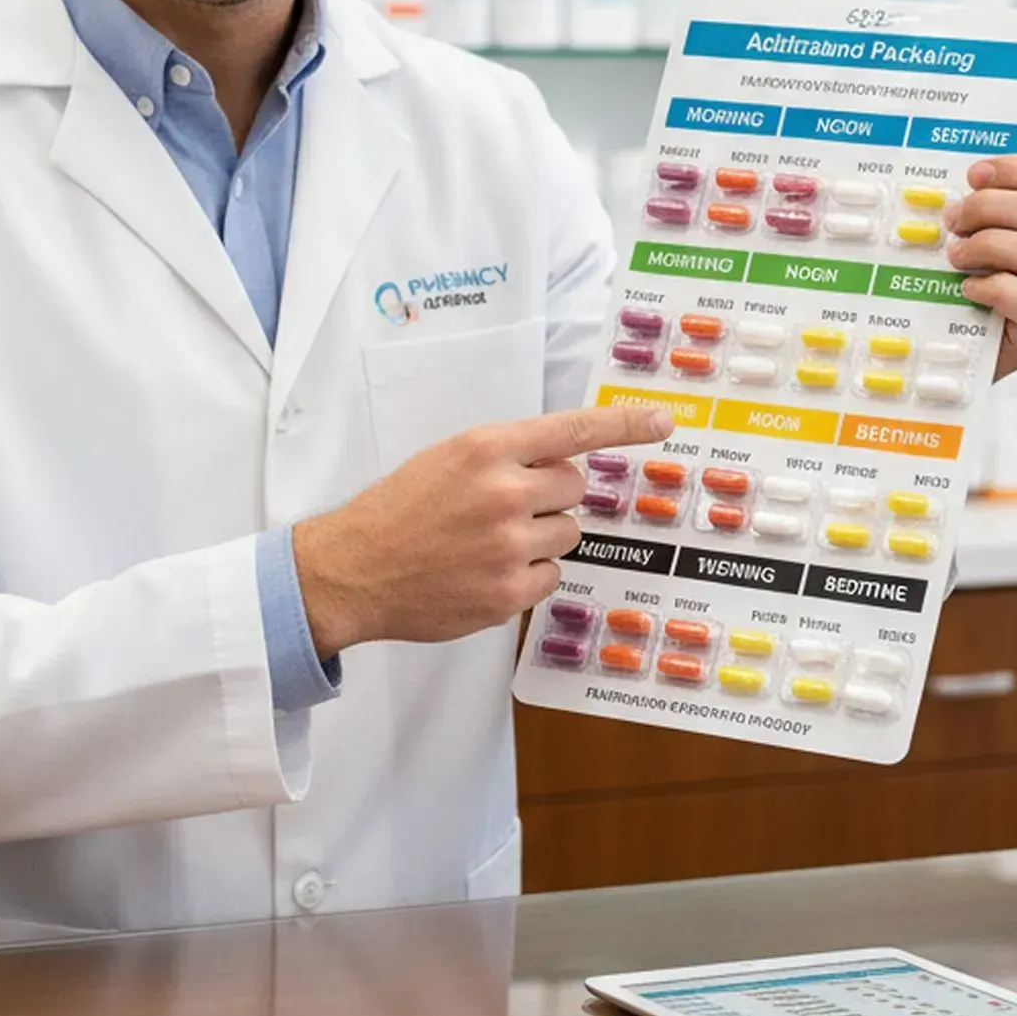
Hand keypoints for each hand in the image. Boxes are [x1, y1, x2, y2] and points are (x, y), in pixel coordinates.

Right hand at [292, 402, 673, 658]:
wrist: (353, 568)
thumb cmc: (397, 509)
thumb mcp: (445, 458)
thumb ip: (504, 457)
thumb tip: (563, 463)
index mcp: (485, 449)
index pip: (571, 431)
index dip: (623, 425)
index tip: (662, 421)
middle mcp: (504, 493)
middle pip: (576, 487)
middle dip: (553, 495)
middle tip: (509, 506)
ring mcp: (509, 547)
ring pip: (567, 534)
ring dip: (540, 537)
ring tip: (488, 543)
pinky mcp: (508, 593)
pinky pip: (550, 578)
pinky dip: (527, 576)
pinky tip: (485, 572)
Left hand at [946, 157, 1016, 379]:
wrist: (939, 354)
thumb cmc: (945, 289)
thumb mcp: (955, 240)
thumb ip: (962, 212)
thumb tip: (940, 186)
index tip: (974, 174)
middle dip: (993, 207)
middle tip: (952, 222)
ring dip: (991, 246)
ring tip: (954, 256)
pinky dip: (996, 289)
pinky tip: (966, 288)